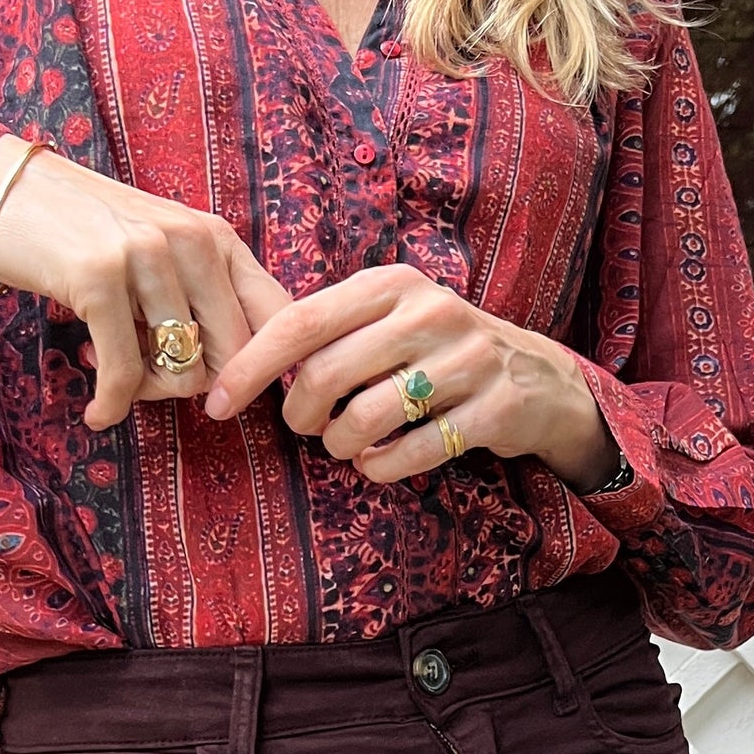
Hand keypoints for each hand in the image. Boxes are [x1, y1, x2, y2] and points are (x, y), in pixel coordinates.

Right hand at [0, 137, 292, 428]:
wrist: (0, 190)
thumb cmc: (81, 233)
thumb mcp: (158, 251)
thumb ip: (200, 295)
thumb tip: (238, 374)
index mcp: (214, 236)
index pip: (277, 314)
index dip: (265, 369)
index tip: (229, 396)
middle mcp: (190, 240)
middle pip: (234, 355)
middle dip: (198, 387)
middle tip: (154, 385)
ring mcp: (145, 256)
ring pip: (183, 369)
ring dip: (149, 393)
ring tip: (118, 381)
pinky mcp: (99, 278)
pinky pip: (125, 372)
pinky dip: (112, 403)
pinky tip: (99, 411)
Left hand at [205, 264, 619, 493]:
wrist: (536, 378)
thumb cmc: (436, 351)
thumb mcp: (388, 318)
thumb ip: (329, 330)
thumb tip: (243, 367)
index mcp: (390, 284)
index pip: (299, 321)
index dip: (249, 368)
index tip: (216, 404)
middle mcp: (427, 313)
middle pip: (324, 375)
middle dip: (298, 416)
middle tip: (303, 428)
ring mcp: (464, 361)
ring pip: (363, 419)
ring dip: (338, 447)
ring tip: (344, 445)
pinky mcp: (490, 409)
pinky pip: (409, 453)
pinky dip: (379, 468)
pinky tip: (377, 462)